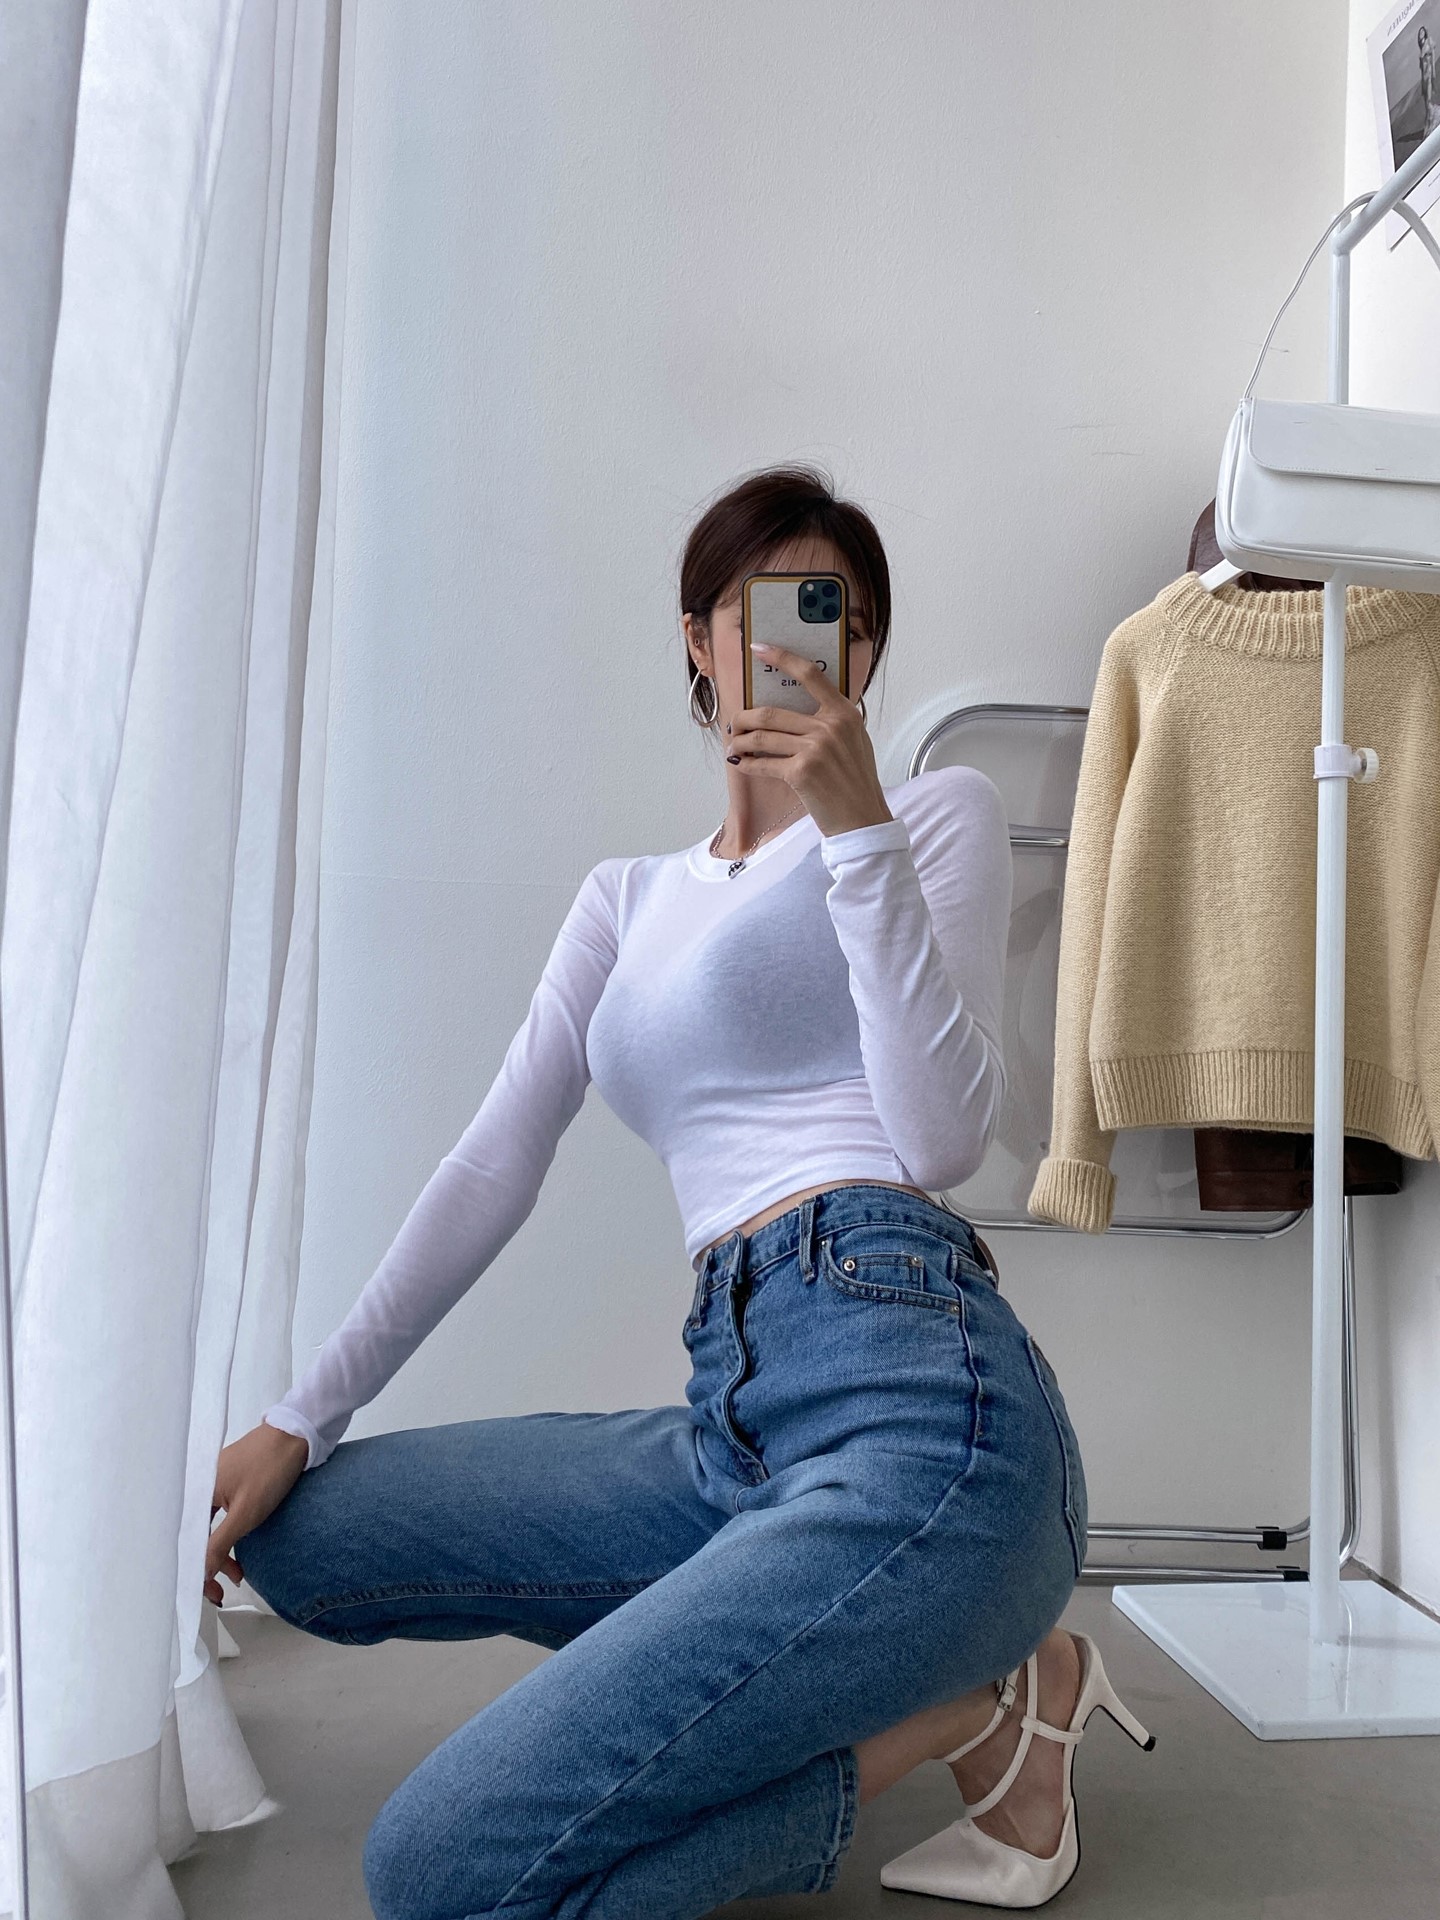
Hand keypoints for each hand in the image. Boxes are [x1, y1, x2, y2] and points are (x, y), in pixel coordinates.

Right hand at [206, 1422, 309, 1605]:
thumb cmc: (269, 1470)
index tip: (207, 1593)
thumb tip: (200, 1573)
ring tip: (237, 1574)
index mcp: (195, 1492)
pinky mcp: (229, 1481)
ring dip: (220, 1552)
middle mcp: (199, 1486)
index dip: (193, 1570)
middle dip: (207, 1566)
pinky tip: (239, 1549)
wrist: (296, 1435)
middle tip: (220, 1593)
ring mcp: (214, 1482)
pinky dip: (228, 1534)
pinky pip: (220, 1515)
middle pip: (195, 1535)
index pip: (185, 1540)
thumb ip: (218, 1545)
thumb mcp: (245, 1514)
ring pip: (209, 1527)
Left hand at [725, 642, 892, 837]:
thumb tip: (794, 708)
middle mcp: (830, 727)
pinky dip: (747, 764)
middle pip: (771, 712)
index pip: (810, 674)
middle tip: (735, 724)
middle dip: (744, 718)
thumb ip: (831, 721)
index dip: (781, 657)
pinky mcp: (801, 773)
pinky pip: (763, 764)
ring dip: (740, 742)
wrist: (863, 819)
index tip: (758, 648)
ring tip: (734, 746)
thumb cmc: (856, 783)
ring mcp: (815, 749)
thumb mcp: (854, 741)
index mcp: (844, 713)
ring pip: (761, 737)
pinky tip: (741, 764)